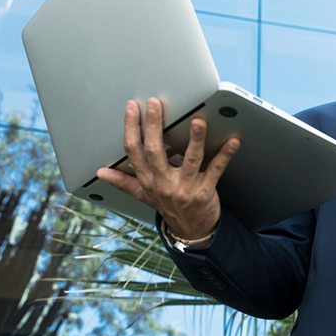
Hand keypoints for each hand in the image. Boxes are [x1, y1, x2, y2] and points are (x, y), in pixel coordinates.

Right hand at [96, 98, 239, 239]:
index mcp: (148, 180)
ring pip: (190, 160)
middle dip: (153, 126)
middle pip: (155, 151)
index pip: (134, 152)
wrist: (192, 232)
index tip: (132, 107)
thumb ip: (124, 181)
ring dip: (195, 139)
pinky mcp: (205, 191)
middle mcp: (163, 183)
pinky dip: (225, 155)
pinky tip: (233, 141)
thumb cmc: (169, 207)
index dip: (130, 128)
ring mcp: (185, 188)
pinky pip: (216, 170)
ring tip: (198, 121)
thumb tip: (102, 172)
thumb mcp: (144, 195)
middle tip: (154, 104)